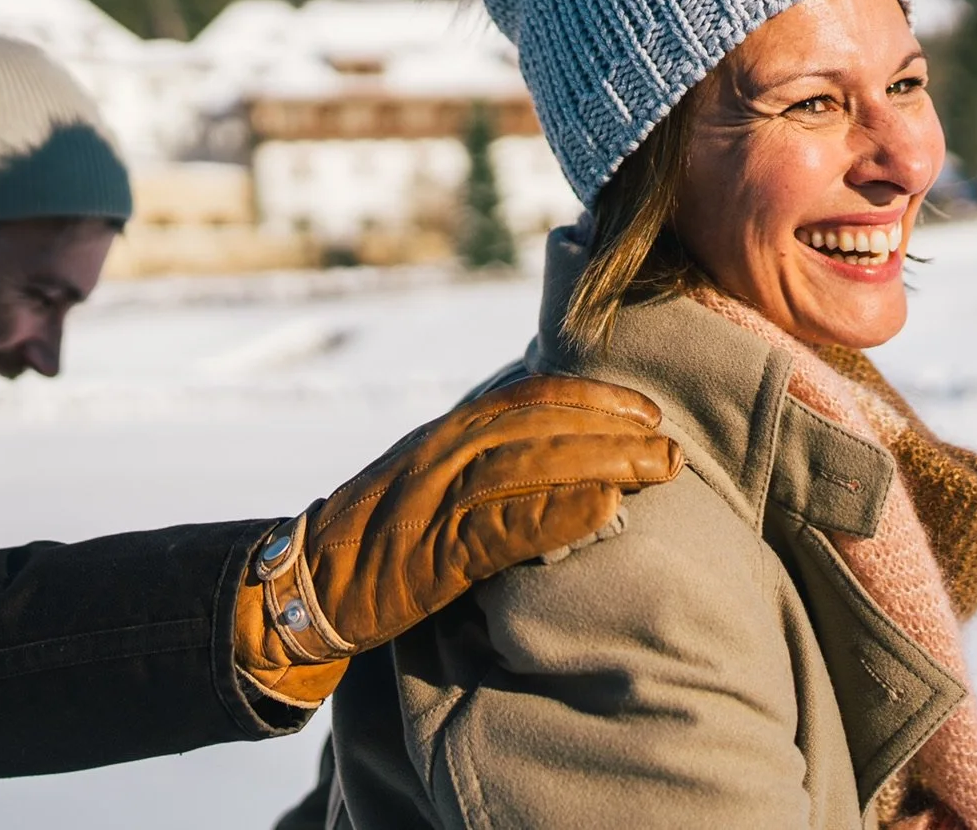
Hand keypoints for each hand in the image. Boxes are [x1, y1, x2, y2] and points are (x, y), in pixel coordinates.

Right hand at [233, 374, 682, 704]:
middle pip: (545, 425)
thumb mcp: (430, 476)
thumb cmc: (375, 534)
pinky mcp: (435, 550)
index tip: (649, 411)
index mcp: (450, 430)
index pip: (535, 396)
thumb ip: (482, 458)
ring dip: (605, 463)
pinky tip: (603, 510)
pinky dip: (557, 515)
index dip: (598, 399)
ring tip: (658, 469)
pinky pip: (504, 527)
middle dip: (616, 432)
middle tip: (671, 448)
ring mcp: (439, 496)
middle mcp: (447, 449)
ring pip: (533, 464)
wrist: (305, 578)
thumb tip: (551, 449)